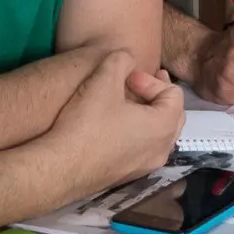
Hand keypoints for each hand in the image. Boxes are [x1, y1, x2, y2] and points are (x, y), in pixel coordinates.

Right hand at [39, 50, 184, 198]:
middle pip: (172, 114)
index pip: (174, 93)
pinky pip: (144, 148)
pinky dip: (137, 132)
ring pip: (158, 133)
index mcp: (164, 126)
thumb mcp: (103, 80)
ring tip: (125, 102)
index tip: (126, 79)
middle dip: (154, 94)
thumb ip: (121, 60)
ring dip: (147, 113)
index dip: (151, 79)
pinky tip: (114, 124)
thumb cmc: (86, 123)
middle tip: (133, 83)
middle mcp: (162, 149)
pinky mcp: (129, 175)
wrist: (59, 168)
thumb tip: (127, 57)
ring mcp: (146, 166)